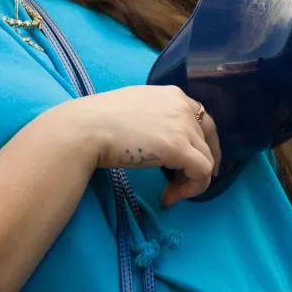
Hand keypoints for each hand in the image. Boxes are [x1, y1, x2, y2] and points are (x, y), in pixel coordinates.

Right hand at [55, 84, 221, 207]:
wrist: (83, 129)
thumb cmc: (97, 120)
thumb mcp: (135, 108)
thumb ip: (155, 117)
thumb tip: (160, 139)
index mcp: (172, 94)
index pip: (201, 120)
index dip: (200, 144)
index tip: (189, 163)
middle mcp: (182, 106)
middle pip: (208, 141)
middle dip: (198, 165)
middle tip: (182, 182)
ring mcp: (182, 126)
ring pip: (207, 160)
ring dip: (190, 181)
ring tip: (169, 193)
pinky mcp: (178, 147)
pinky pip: (202, 174)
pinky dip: (191, 189)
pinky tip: (169, 196)